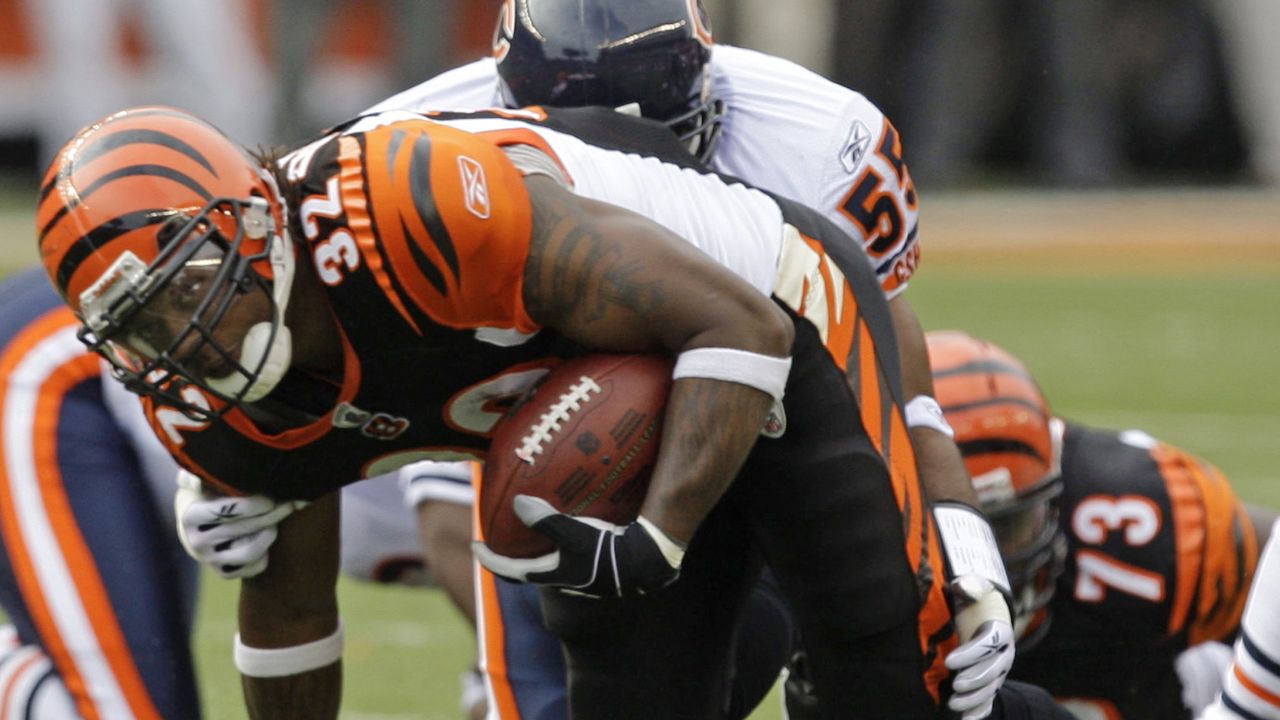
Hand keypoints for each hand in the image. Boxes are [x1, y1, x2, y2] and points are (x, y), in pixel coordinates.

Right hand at [174, 471, 306, 578]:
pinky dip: (266, 552)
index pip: (228, 510)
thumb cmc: (203, 492)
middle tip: (290, 502)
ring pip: (251, 552)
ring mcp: (210, 560)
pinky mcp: (224, 573)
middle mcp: (197, 542)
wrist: (193, 522)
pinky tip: (265, 535)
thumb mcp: (196, 478)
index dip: (254, 503)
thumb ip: (199, 474)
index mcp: (190, 516)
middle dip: (272, 513)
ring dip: (269, 534)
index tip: (270, 496)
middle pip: (245, 528)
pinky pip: (255, 567)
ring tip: (275, 520)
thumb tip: (202, 476)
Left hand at [471, 495, 682, 597]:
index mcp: (546, 575)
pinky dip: (553, 543)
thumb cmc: (607, 551)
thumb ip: (546, 520)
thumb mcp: (574, 534)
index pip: (506, 570)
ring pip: (543, 563)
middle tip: (499, 537)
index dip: (487, 557)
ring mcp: (574, 575)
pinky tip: (564, 522)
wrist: (645, 562)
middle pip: (523, 570)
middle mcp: (557, 578)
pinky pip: (562, 555)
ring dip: (532, 549)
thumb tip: (517, 502)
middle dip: (508, 555)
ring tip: (528, 528)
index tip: (473, 544)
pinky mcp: (590, 566)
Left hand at [944, 574, 1015, 719]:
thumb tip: (963, 585)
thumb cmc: (975, 600)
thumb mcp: (974, 587)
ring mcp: (998, 670)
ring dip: (974, 699)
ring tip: (953, 704)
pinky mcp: (990, 681)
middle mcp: (1003, 654)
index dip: (971, 654)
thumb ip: (971, 585)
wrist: (984, 613)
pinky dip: (979, 712)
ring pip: (991, 688)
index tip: (949, 660)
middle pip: (994, 671)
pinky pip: (988, 699)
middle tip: (955, 684)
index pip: (989, 645)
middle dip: (975, 680)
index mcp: (1000, 631)